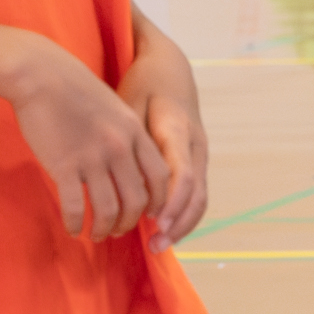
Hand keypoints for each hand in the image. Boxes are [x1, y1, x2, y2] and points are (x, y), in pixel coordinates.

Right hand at [9, 36, 169, 242]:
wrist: (43, 75)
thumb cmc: (77, 90)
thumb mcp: (115, 108)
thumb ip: (126, 134)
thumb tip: (130, 162)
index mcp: (134, 131)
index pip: (160, 175)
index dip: (158, 200)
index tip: (149, 212)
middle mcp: (120, 147)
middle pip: (137, 198)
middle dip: (131, 221)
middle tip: (120, 230)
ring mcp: (92, 157)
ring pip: (108, 208)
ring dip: (105, 228)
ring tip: (97, 234)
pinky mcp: (63, 165)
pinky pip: (75, 206)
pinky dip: (75, 223)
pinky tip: (72, 228)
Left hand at [119, 68, 208, 248]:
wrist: (170, 67)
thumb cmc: (143, 84)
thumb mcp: (129, 104)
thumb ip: (126, 139)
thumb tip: (113, 174)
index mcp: (178, 130)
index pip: (181, 174)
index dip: (170, 203)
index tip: (153, 224)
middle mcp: (196, 144)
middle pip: (196, 191)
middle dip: (178, 222)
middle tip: (154, 246)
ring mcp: (200, 151)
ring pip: (200, 195)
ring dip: (182, 223)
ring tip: (157, 245)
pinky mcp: (196, 157)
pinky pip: (196, 191)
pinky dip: (183, 213)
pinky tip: (163, 229)